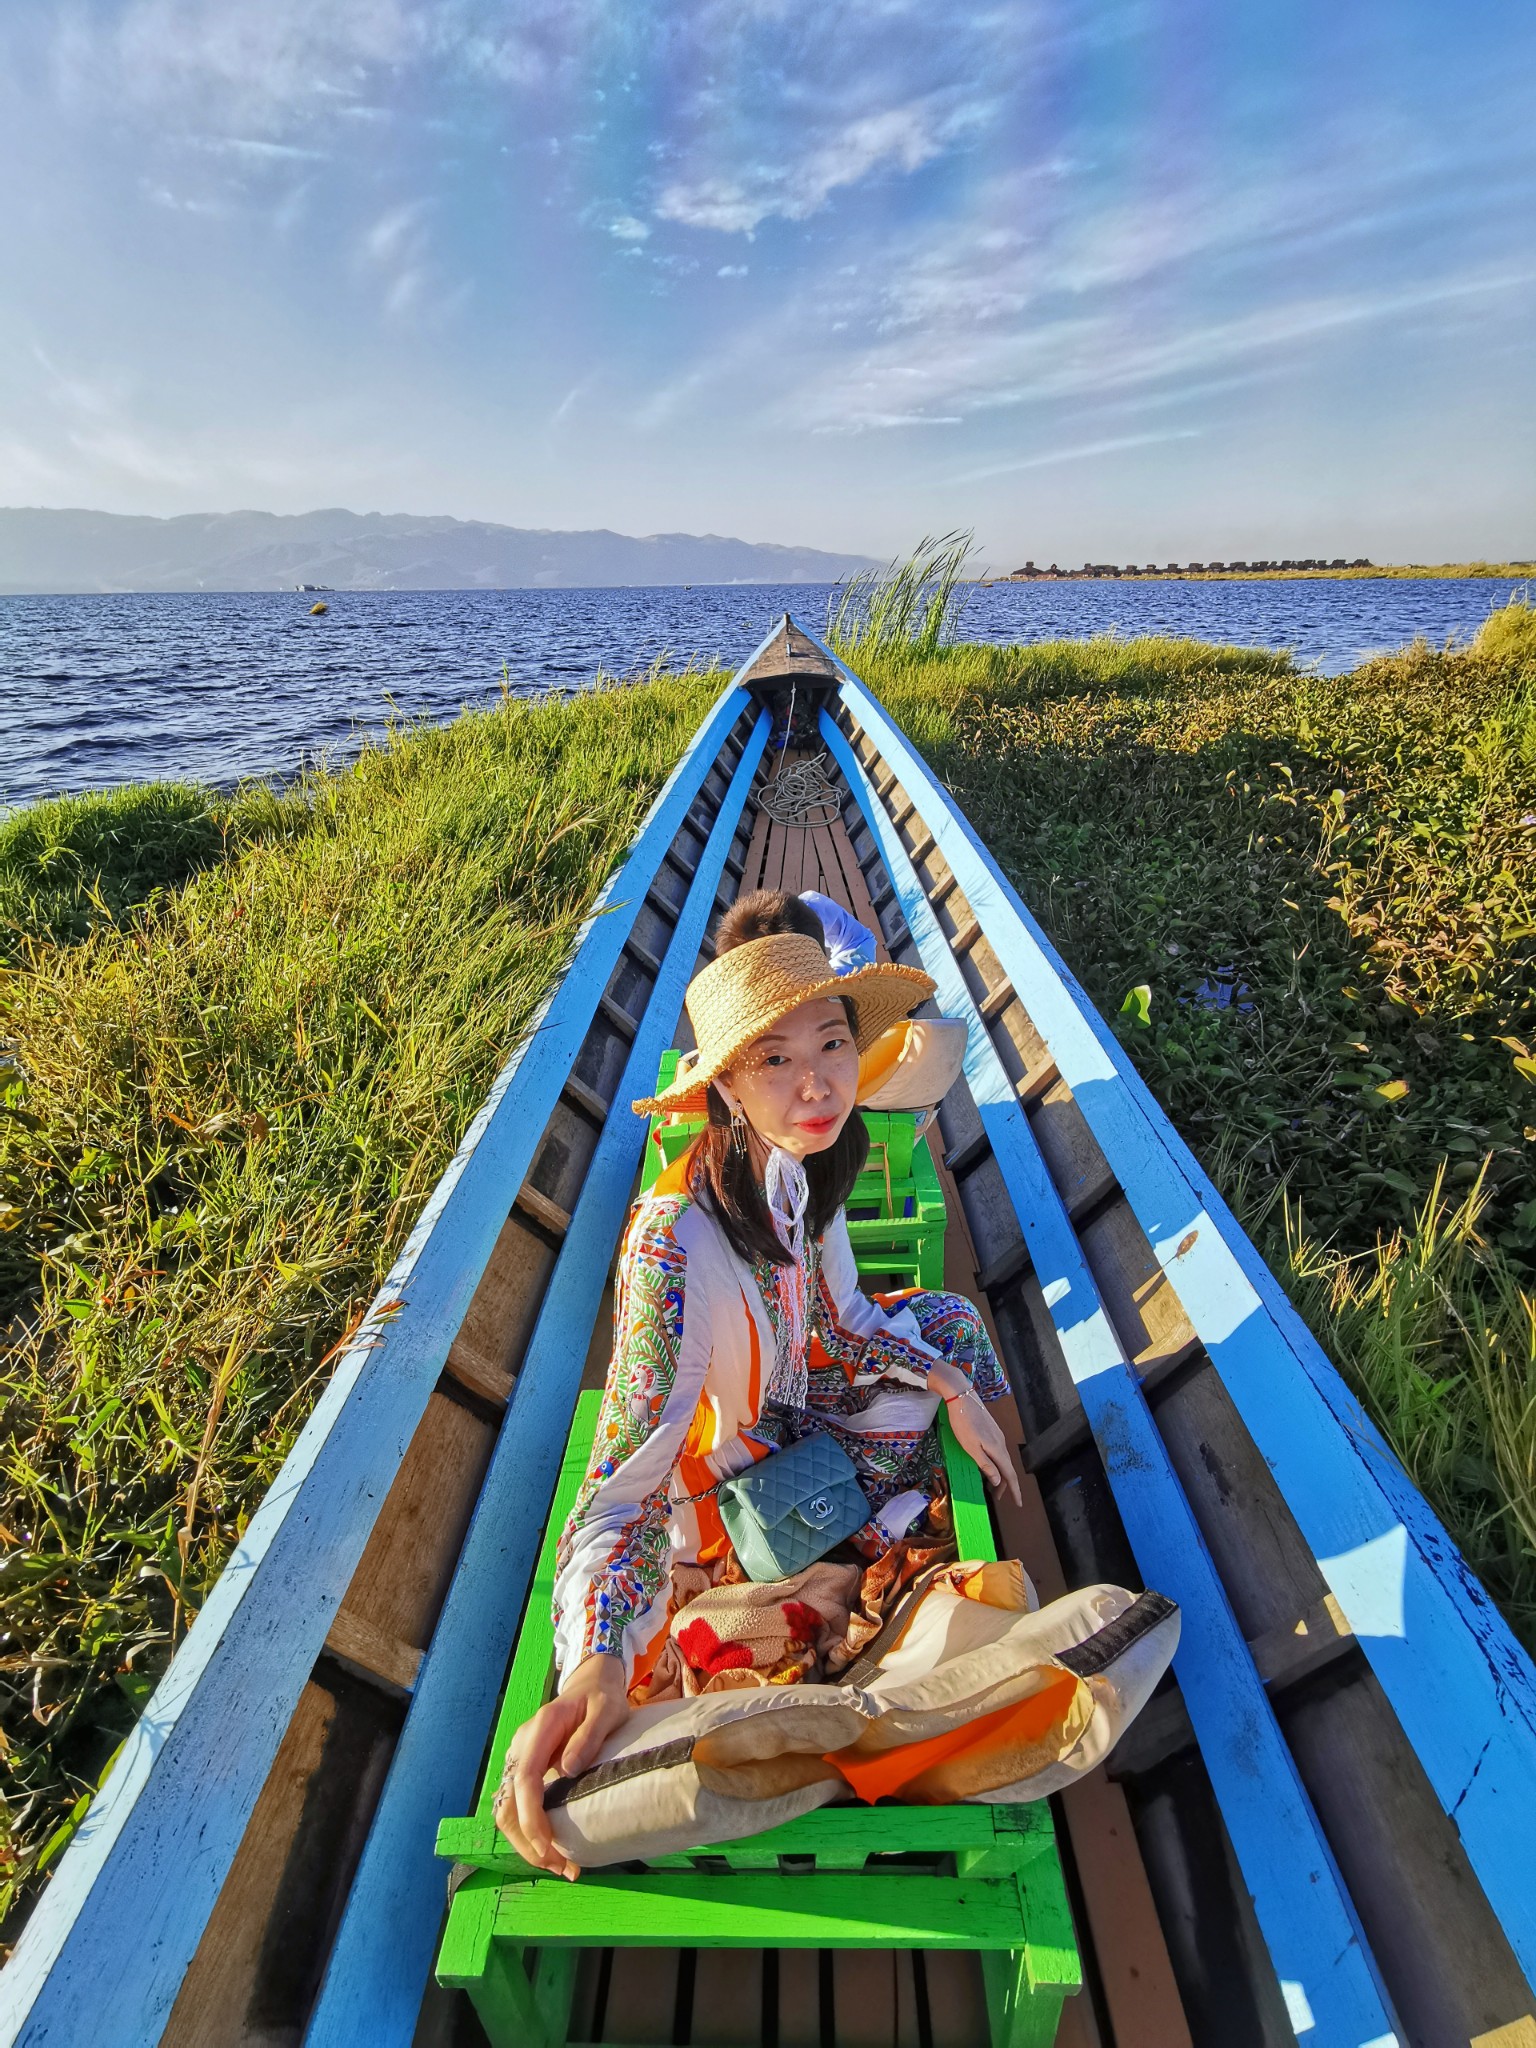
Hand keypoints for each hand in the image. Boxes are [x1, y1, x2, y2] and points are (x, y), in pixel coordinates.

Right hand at [494, 1651, 630, 1878]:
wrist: (591, 1685)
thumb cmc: (602, 1698)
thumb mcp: (607, 1710)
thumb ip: (589, 1736)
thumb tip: (568, 1770)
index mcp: (540, 1728)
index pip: (525, 1778)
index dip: (532, 1816)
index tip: (549, 1845)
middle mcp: (522, 1745)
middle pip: (508, 1803)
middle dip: (528, 1841)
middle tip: (562, 1867)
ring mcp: (520, 1759)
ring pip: (507, 1810)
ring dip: (527, 1843)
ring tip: (560, 1866)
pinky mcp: (525, 1771)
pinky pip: (518, 1807)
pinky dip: (530, 1833)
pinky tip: (553, 1848)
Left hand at [934, 1375, 1022, 1507]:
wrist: (961, 1396)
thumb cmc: (963, 1422)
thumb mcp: (970, 1447)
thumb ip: (985, 1464)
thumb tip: (998, 1481)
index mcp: (997, 1449)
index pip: (1010, 1474)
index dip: (1014, 1490)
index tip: (1018, 1504)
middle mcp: (1001, 1443)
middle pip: (1008, 1468)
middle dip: (1006, 1485)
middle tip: (998, 1499)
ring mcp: (997, 1436)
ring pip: (1002, 1460)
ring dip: (1000, 1474)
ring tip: (991, 1486)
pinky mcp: (992, 1430)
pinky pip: (998, 1452)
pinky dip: (996, 1463)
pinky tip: (987, 1465)